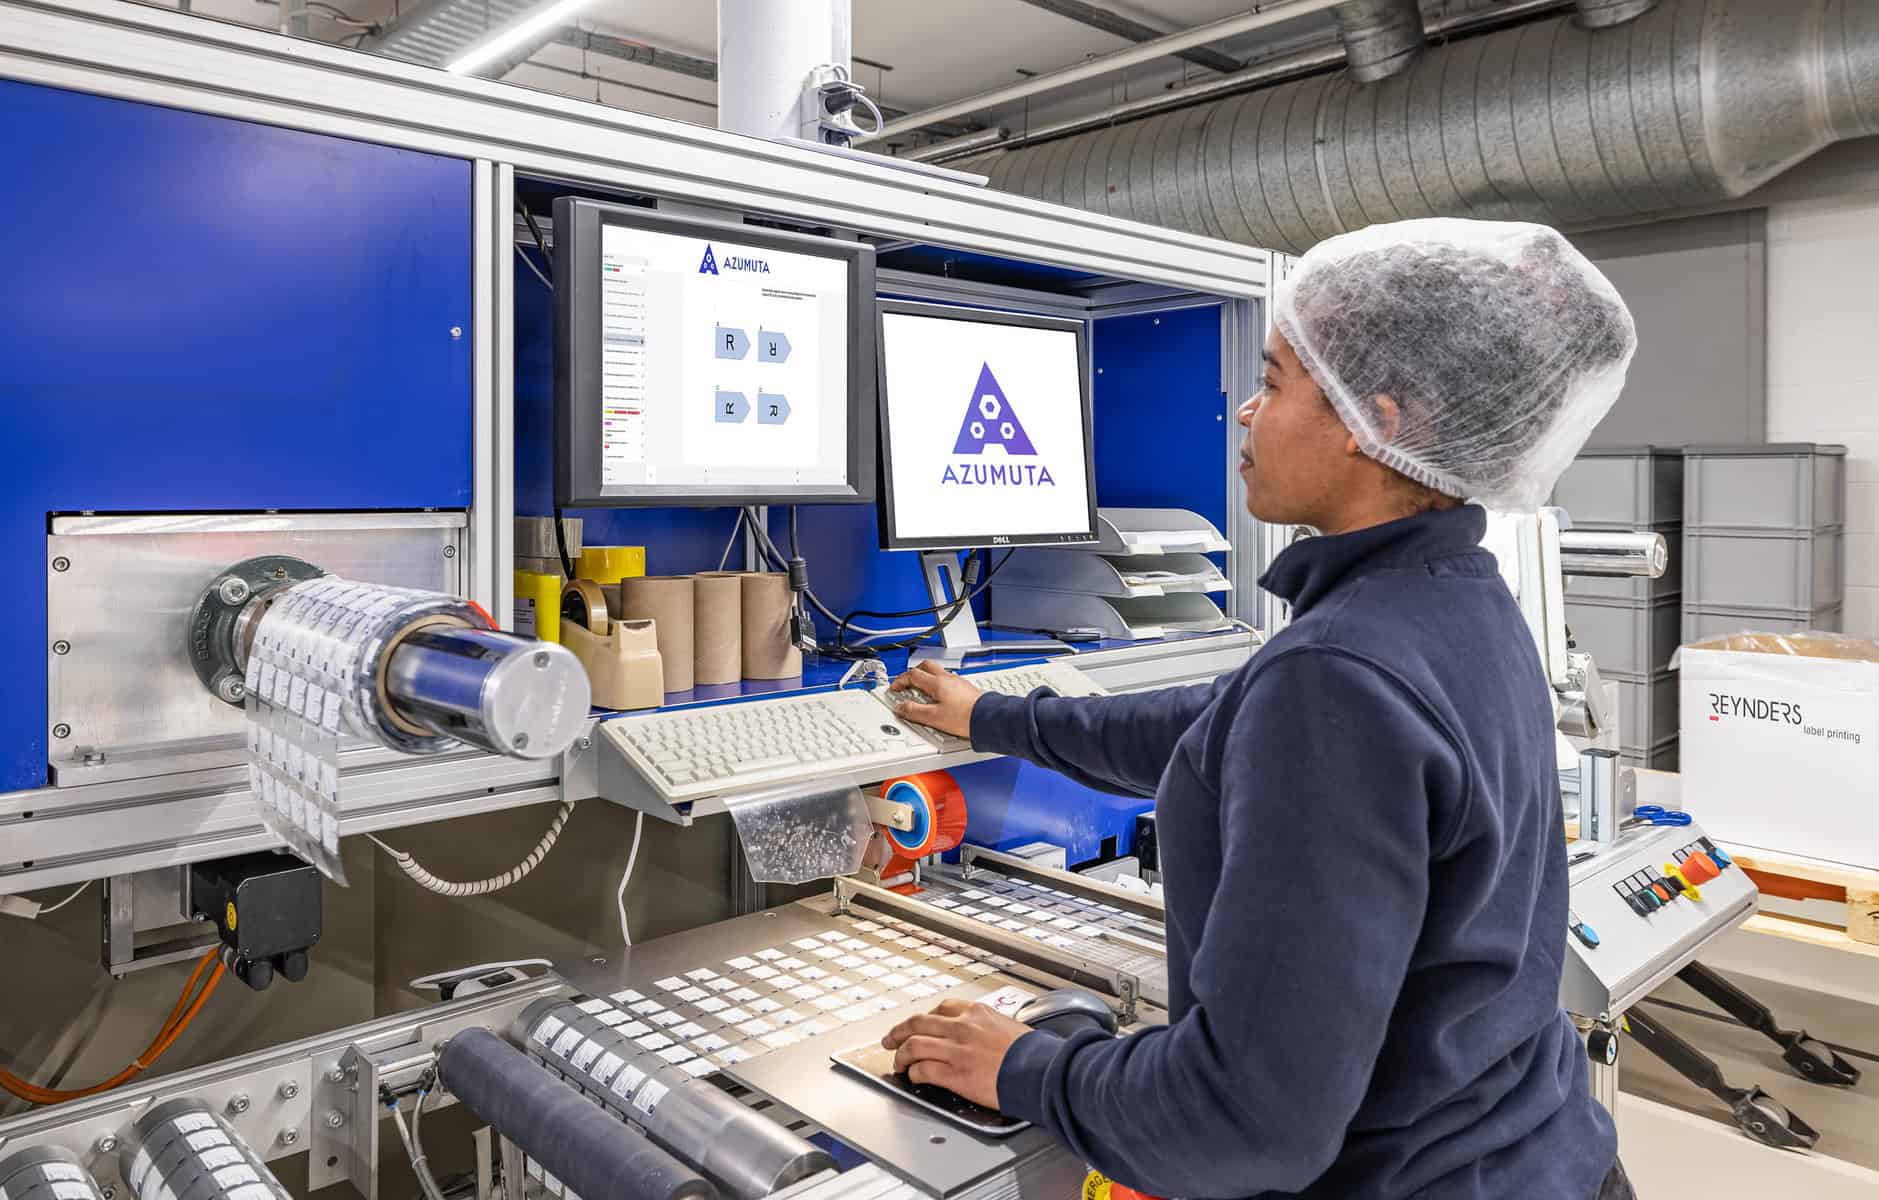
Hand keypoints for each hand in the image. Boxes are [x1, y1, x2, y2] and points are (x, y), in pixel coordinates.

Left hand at [882, 999, 1030, 1109]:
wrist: (1040, 1070)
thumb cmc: (1032, 1052)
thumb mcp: (1009, 1026)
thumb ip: (988, 1026)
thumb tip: (983, 1033)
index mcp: (976, 1012)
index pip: (940, 1008)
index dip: (923, 1018)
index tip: (918, 1024)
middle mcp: (962, 1027)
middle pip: (918, 1023)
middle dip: (898, 1032)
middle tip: (890, 1039)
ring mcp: (955, 1050)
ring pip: (914, 1045)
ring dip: (901, 1055)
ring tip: (898, 1062)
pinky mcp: (954, 1074)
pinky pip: (923, 1069)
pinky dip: (913, 1073)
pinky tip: (913, 1077)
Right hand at [890, 661, 983, 738]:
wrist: (988, 719)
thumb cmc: (965, 717)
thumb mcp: (934, 717)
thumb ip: (914, 712)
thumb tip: (901, 707)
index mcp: (937, 683)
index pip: (913, 674)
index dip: (900, 680)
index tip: (895, 688)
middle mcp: (948, 679)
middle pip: (926, 666)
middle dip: (913, 673)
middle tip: (907, 683)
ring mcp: (958, 682)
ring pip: (938, 672)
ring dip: (927, 678)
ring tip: (922, 691)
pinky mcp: (966, 689)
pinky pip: (948, 681)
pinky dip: (938, 685)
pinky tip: (940, 697)